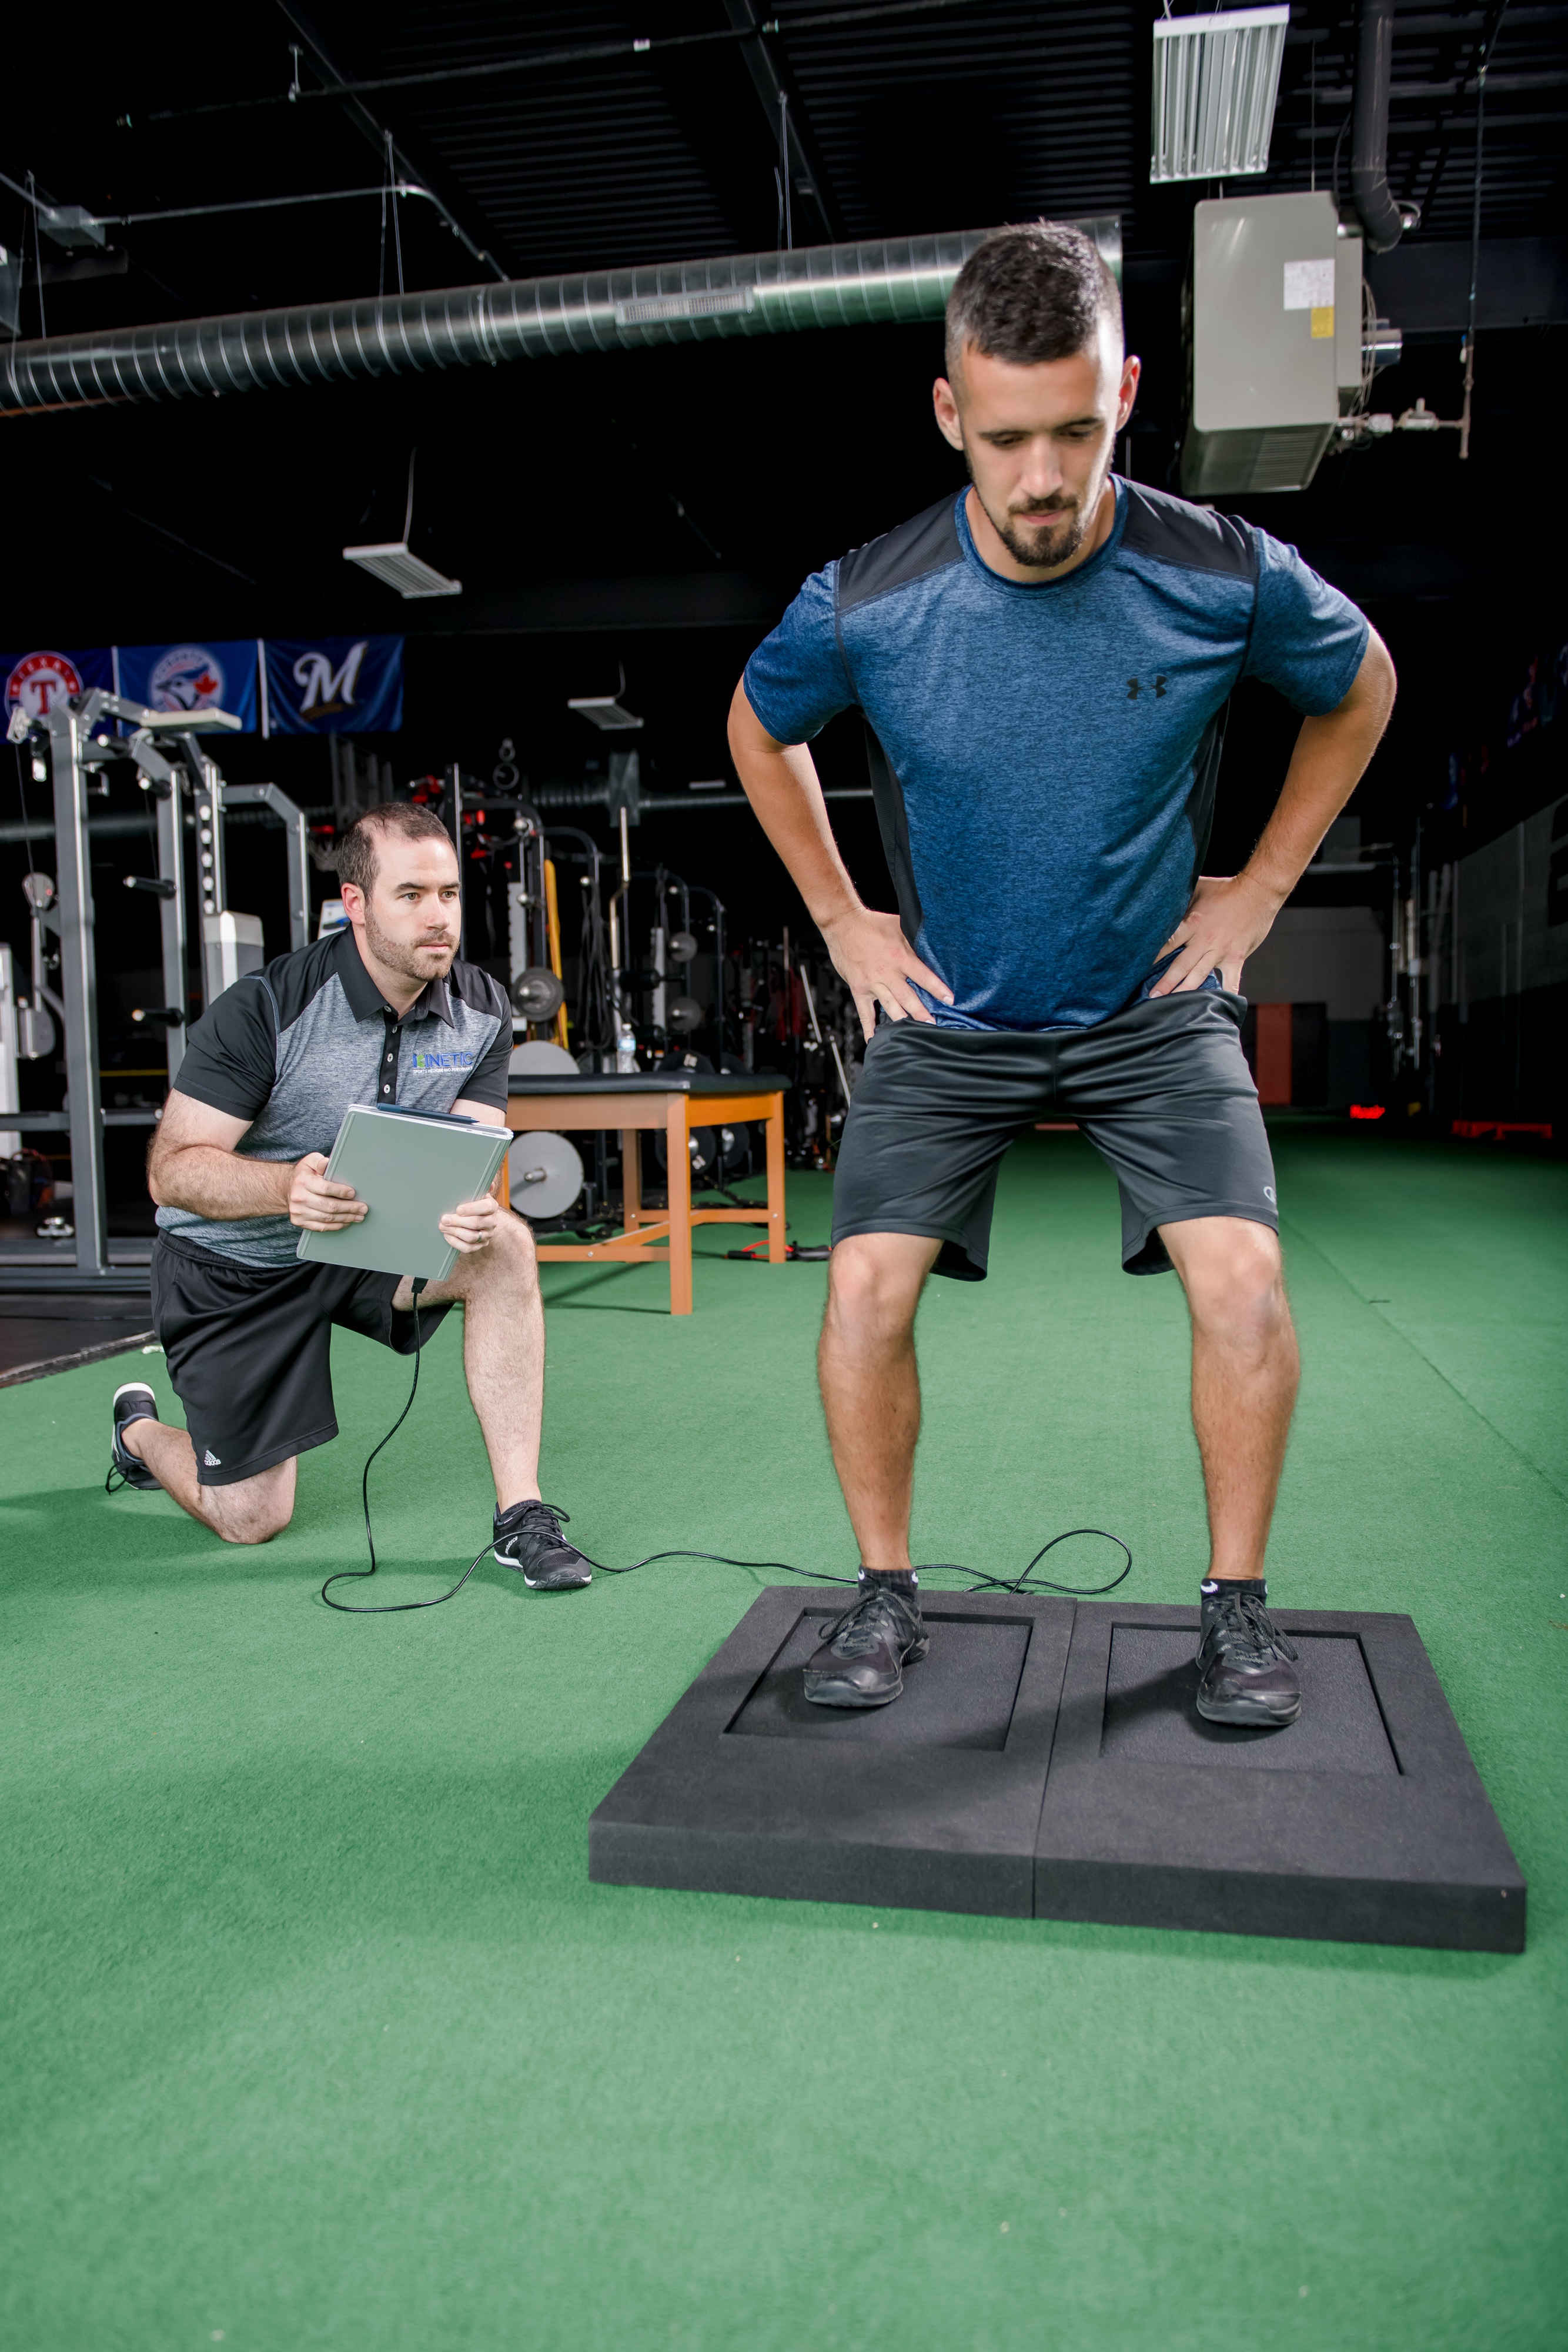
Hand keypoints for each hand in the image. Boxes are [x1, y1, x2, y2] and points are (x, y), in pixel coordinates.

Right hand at [288, 1152, 366, 1230]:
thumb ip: (319, 1162)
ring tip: (358, 1216)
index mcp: (303, 1181)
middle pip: (329, 1206)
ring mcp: (298, 1212)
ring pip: (327, 1218)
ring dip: (346, 1218)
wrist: (287, 1188)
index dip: (341, 1192)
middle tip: (363, 1209)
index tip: (353, 1193)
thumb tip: (327, 1163)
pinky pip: (321, 1227)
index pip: (326, 1188)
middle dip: (349, 1208)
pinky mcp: (299, 1221)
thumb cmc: (304, 1175)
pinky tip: (346, 1222)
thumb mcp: (310, 1162)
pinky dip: (336, 1226)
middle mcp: (299, 1197)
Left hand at [438, 1193, 501, 1254]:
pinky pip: (468, 1248)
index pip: (486, 1207)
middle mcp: (492, 1222)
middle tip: (444, 1219)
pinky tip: (447, 1236)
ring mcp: (487, 1235)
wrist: (478, 1219)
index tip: (458, 1209)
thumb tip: (490, 1183)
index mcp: (492, 1207)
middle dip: (457, 1221)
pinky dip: (455, 1243)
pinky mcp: (480, 1245)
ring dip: (454, 1232)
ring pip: (471, 1237)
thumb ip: (481, 1188)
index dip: (471, 1209)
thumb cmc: (473, 1204)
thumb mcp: (477, 1194)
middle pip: (476, 1223)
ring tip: (442, 1227)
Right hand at [820, 907, 952, 1039]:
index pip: (923, 976)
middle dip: (922, 1013)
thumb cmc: (871, 923)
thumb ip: (914, 940)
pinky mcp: (859, 989)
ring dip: (903, 1021)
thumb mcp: (899, 926)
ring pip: (890, 1006)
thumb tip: (932, 945)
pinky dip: (869, 1026)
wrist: (843, 924)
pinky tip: (874, 1038)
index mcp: (899, 957)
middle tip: (933, 1025)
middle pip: (908, 997)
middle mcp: (887, 973)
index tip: (949, 1000)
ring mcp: (872, 983)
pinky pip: (864, 1012)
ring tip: (914, 1033)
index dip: (937, 989)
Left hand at [1151, 873, 1281, 996]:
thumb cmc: (1227, 889)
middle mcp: (1205, 940)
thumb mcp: (1198, 889)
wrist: (1258, 893)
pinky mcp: (1236, 957)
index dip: (1153, 958)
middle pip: (1180, 965)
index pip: (1168, 944)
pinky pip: (1231, 980)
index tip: (1141, 970)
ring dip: (1185, 991)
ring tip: (1172, 1005)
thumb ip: (1182, 901)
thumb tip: (1164, 906)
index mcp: (1193, 923)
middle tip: (1152, 996)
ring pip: (1199, 975)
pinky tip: (1220, 1006)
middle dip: (1165, 982)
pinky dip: (1226, 993)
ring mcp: (1221, 951)